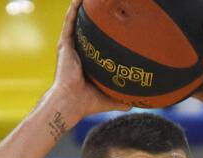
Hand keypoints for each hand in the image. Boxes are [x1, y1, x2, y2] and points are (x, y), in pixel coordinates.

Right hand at [46, 0, 132, 127]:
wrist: (71, 103)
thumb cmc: (88, 103)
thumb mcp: (110, 99)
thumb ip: (122, 99)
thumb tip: (138, 103)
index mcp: (88, 61)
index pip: (97, 42)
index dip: (105, 31)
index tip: (116, 21)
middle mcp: (78, 51)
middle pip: (87, 27)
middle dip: (94, 14)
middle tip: (105, 3)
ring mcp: (70, 46)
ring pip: (77, 20)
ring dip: (82, 6)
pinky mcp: (64, 44)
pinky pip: (70, 21)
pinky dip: (74, 8)